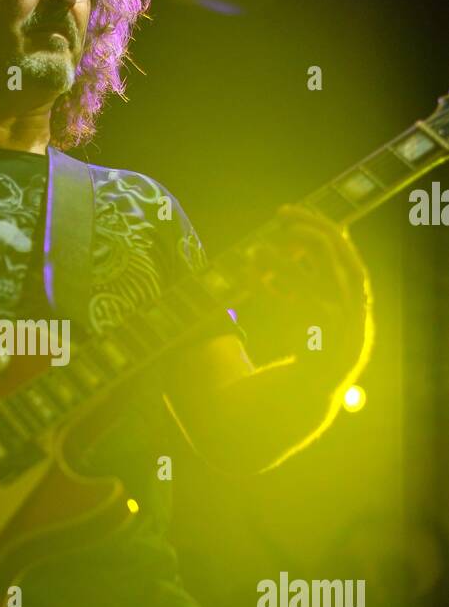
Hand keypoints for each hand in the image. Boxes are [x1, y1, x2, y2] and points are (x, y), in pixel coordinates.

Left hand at [246, 205, 372, 383]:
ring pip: (302, 277)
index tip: (289, 213)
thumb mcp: (331, 307)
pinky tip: (249, 274)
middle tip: (278, 217)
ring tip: (253, 250)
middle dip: (304, 229)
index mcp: (357, 297)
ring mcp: (331, 323)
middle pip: (330, 251)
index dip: (319, 224)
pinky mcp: (310, 339)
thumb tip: (313, 232)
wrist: (313, 393)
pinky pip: (283, 303)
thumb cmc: (318, 344)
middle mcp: (351, 306)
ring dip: (277, 258)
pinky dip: (265, 285)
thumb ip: (324, 274)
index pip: (343, 248)